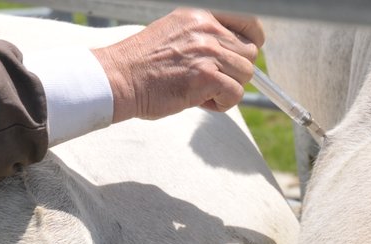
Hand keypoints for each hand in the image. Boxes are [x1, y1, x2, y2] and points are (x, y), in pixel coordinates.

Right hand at [91, 8, 264, 122]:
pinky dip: (222, 103)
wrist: (118, 78)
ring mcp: (208, 51)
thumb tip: (232, 53)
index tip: (245, 52)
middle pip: (249, 52)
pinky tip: (199, 101)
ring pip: (245, 74)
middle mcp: (207, 28)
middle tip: (211, 80)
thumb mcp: (175, 34)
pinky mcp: (207, 76)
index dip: (252, 39)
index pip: (247, 20)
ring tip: (201, 91)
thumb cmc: (142, 64)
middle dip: (235, 70)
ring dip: (228, 88)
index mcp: (199, 14)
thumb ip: (204, 37)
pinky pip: (235, 93)